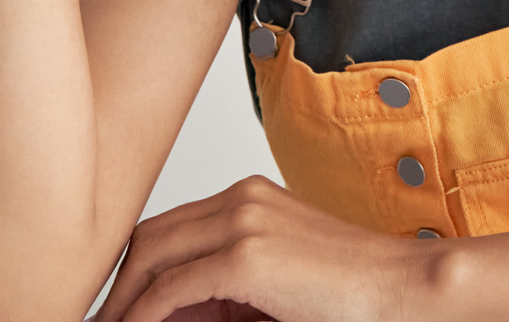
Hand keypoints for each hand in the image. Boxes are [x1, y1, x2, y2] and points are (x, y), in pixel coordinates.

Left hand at [94, 176, 436, 321]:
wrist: (405, 289)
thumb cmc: (352, 293)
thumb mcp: (274, 282)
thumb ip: (223, 288)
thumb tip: (167, 312)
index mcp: (249, 197)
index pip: (168, 228)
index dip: (134, 271)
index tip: (118, 308)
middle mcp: (241, 199)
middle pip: (149, 237)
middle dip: (119, 286)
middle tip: (103, 321)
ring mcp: (243, 223)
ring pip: (150, 258)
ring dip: (123, 302)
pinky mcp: (246, 257)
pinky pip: (170, 290)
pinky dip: (143, 316)